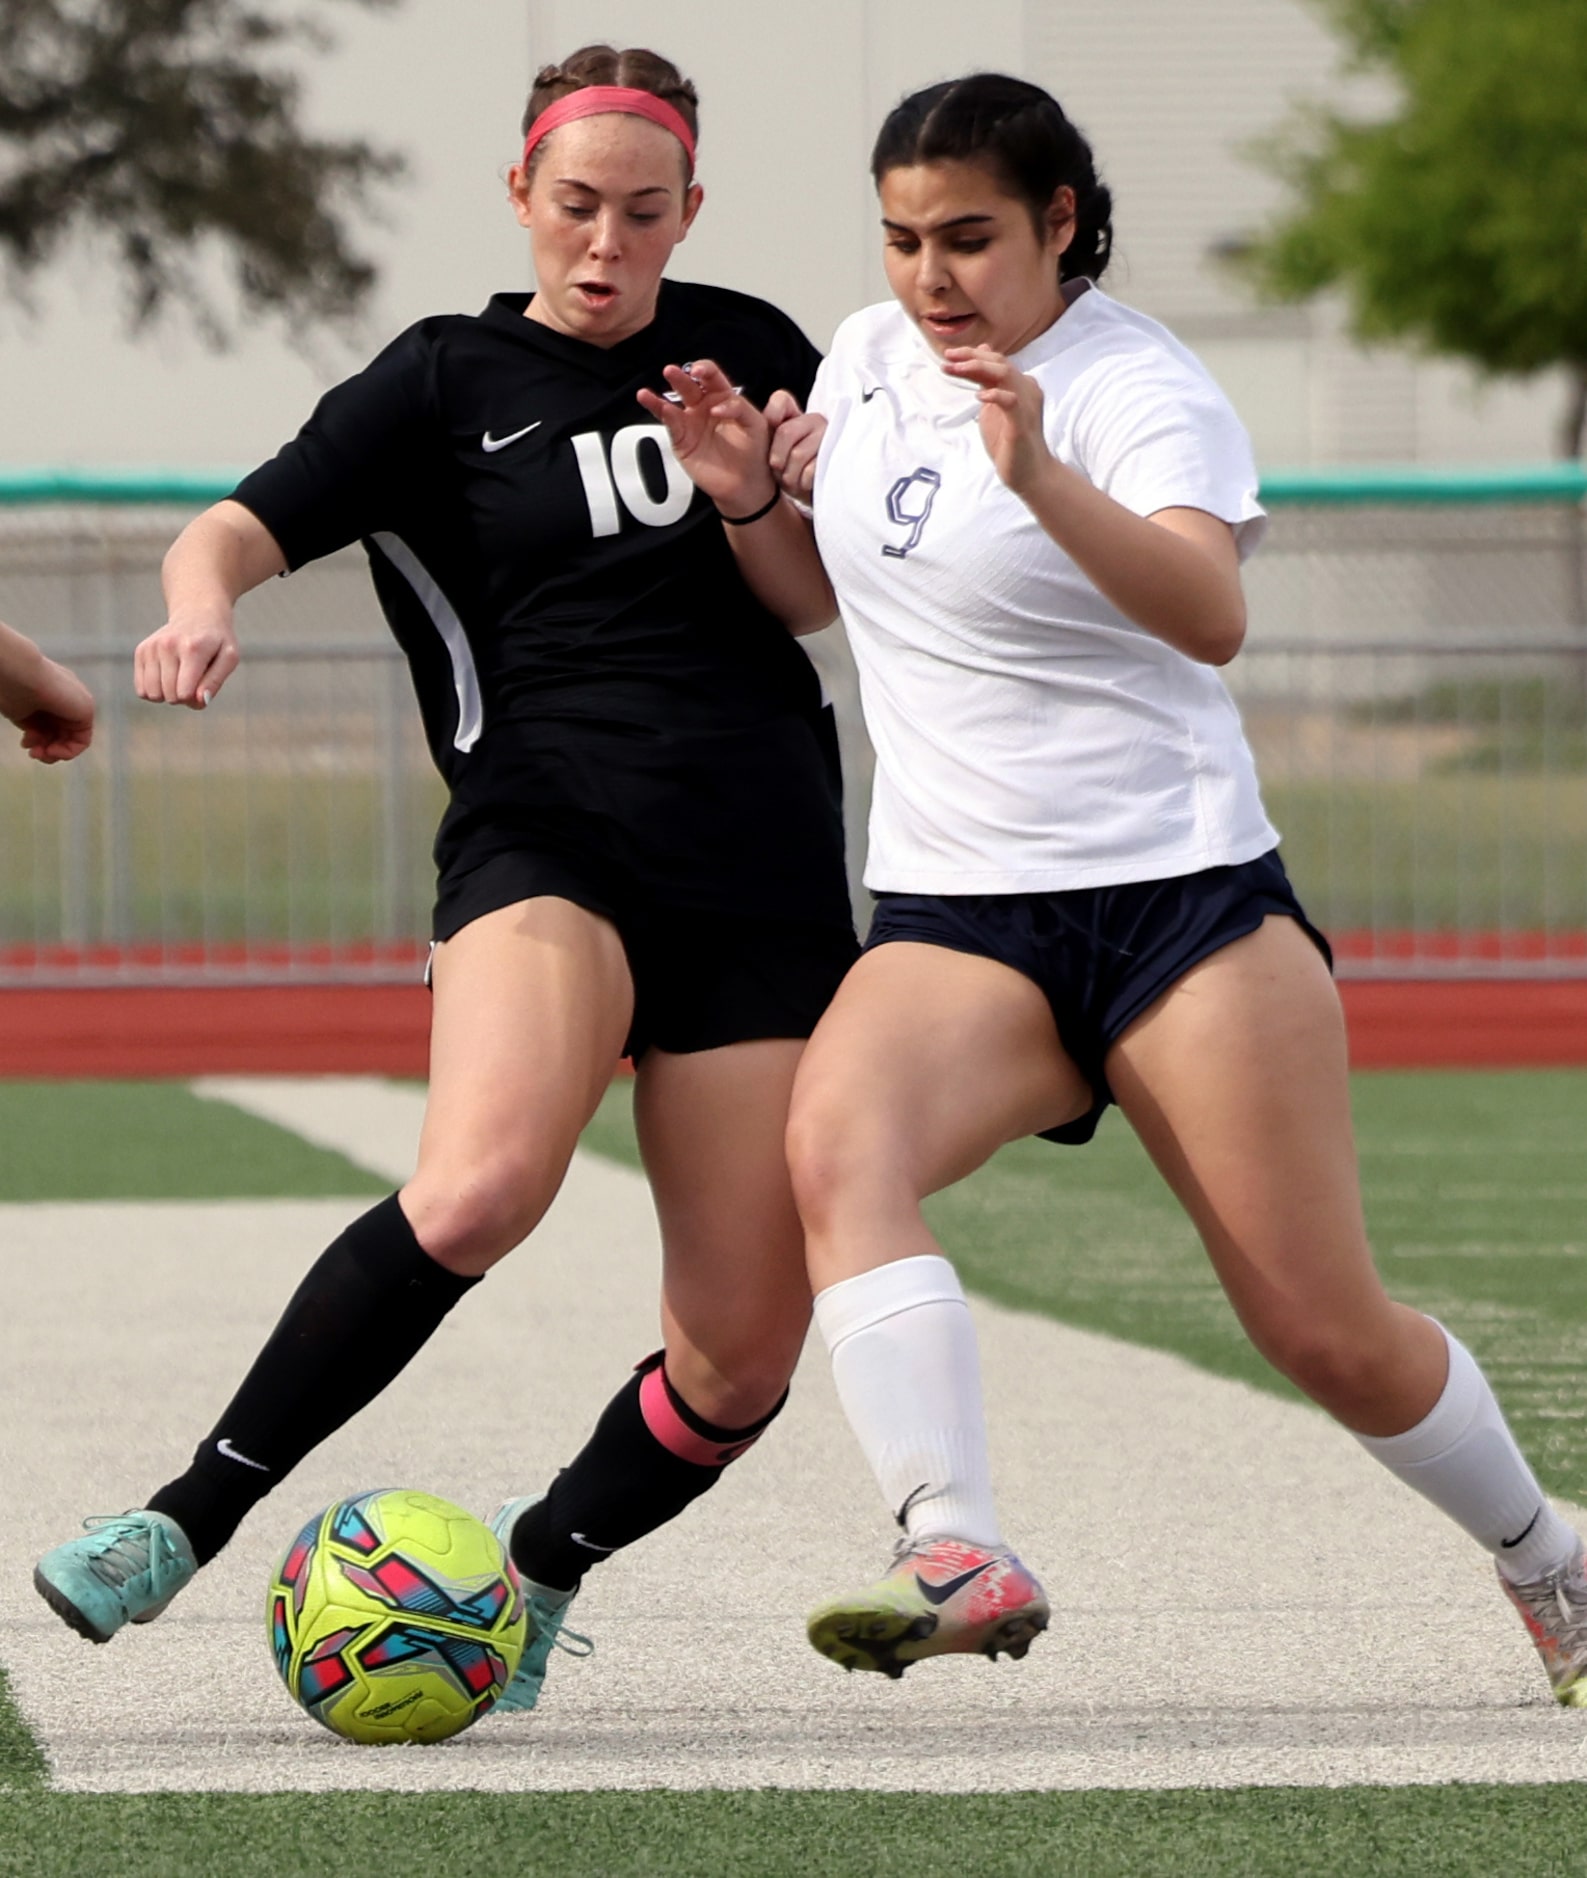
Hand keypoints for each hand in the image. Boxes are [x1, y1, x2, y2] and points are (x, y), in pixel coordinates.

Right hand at [3, 653, 94, 762]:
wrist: (17, 671)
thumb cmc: (10, 688)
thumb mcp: (22, 713)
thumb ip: (34, 726)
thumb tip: (38, 739)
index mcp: (48, 696)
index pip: (49, 727)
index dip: (38, 741)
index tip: (26, 745)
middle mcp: (65, 698)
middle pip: (61, 735)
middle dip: (45, 749)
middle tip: (33, 754)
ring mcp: (76, 704)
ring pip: (71, 740)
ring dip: (54, 753)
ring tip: (38, 753)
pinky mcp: (85, 709)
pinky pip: (82, 740)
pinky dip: (67, 751)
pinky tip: (52, 750)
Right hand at [134, 613, 240, 708]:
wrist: (197, 612)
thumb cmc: (217, 640)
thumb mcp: (229, 658)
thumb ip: (215, 681)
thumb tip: (199, 701)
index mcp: (192, 649)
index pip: (184, 693)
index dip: (195, 700)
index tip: (202, 689)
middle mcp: (167, 646)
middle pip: (169, 695)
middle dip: (183, 698)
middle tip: (193, 681)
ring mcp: (151, 647)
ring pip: (152, 694)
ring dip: (167, 695)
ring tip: (180, 679)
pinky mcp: (141, 651)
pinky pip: (141, 689)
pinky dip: (155, 690)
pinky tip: (167, 677)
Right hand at [635, 359, 776, 516]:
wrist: (746, 483)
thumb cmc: (754, 452)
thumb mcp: (754, 423)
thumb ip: (738, 407)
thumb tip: (717, 406)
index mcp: (723, 397)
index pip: (711, 377)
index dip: (704, 369)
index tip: (699, 371)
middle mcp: (704, 407)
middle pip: (688, 385)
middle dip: (680, 377)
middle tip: (672, 372)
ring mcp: (691, 423)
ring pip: (672, 403)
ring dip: (660, 395)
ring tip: (648, 391)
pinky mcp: (682, 440)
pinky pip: (669, 423)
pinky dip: (660, 412)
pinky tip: (651, 402)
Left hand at [766, 391, 825, 502]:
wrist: (803, 497)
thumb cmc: (783, 471)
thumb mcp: (768, 448)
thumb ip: (757, 429)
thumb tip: (723, 408)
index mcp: (793, 415)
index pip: (781, 400)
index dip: (773, 415)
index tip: (769, 429)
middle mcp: (812, 421)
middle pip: (786, 432)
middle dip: (777, 457)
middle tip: (778, 468)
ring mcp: (826, 437)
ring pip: (798, 454)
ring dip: (789, 475)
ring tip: (792, 479)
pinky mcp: (835, 457)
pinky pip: (811, 471)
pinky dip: (802, 483)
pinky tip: (804, 484)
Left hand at [943, 345, 1052, 497]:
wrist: (1029, 473)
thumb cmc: (1008, 441)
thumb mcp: (992, 405)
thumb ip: (987, 381)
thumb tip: (980, 353)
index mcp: (1018, 384)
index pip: (995, 361)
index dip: (972, 355)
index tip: (948, 355)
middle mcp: (1025, 389)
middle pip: (999, 362)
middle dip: (971, 357)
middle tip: (947, 357)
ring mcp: (1026, 405)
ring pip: (1005, 374)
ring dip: (978, 368)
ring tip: (956, 369)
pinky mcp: (1022, 423)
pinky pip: (1012, 401)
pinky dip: (995, 395)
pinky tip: (978, 396)